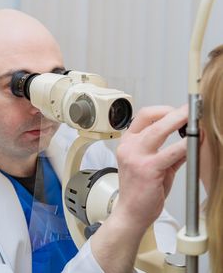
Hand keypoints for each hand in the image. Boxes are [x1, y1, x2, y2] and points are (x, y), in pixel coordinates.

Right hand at [115, 105, 186, 231]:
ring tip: (195, 121)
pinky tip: (194, 143)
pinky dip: (185, 145)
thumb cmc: (140, 189)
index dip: (162, 110)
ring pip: (160, 130)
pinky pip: (171, 152)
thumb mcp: (151, 165)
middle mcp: (129, 146)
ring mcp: (136, 157)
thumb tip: (188, 140)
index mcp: (128, 142)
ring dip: (180, 122)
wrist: (131, 213)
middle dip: (175, 112)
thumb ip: (168, 152)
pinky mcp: (147, 169)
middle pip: (152, 118)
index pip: (144, 116)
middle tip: (190, 110)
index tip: (177, 112)